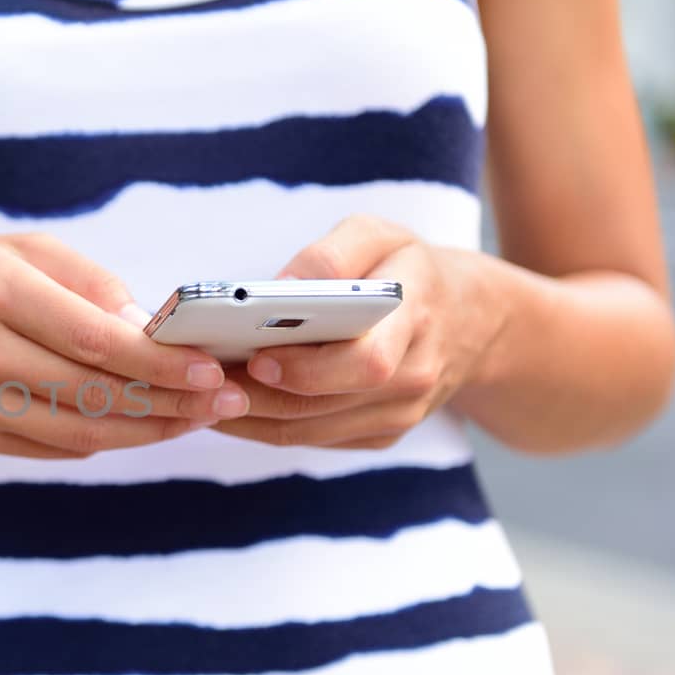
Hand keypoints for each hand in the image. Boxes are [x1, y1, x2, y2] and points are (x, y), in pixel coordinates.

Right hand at [0, 233, 250, 458]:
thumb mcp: (20, 252)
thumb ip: (90, 284)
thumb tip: (154, 331)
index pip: (94, 338)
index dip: (160, 362)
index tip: (212, 369)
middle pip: (93, 391)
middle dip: (170, 400)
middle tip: (226, 401)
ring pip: (79, 431)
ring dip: (148, 431)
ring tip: (197, 418)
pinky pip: (54, 448)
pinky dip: (107, 441)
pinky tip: (144, 428)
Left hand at [210, 215, 504, 449]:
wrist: (474, 321)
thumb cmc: (410, 269)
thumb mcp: (382, 235)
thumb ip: (331, 254)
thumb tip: (277, 289)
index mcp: (416, 315)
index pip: (367, 361)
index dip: (307, 368)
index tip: (256, 356)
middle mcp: (413, 375)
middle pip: (324, 403)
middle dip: (258, 395)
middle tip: (205, 378)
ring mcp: (399, 414)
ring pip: (309, 430)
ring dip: (249, 416)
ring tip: (201, 391)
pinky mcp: (381, 434)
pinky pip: (313, 439)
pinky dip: (265, 426)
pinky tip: (230, 403)